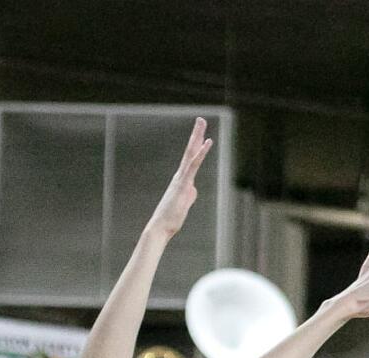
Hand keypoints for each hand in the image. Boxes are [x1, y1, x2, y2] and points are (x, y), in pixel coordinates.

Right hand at [146, 118, 212, 238]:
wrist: (160, 227)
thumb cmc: (171, 218)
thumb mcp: (184, 204)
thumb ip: (189, 194)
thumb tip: (193, 189)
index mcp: (182, 179)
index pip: (190, 158)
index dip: (196, 145)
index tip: (201, 134)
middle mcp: (180, 175)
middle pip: (190, 150)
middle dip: (196, 134)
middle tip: (200, 119)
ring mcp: (181, 178)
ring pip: (191, 154)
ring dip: (197, 137)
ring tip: (201, 122)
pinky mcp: (183, 184)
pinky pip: (193, 165)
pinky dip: (200, 153)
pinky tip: (207, 143)